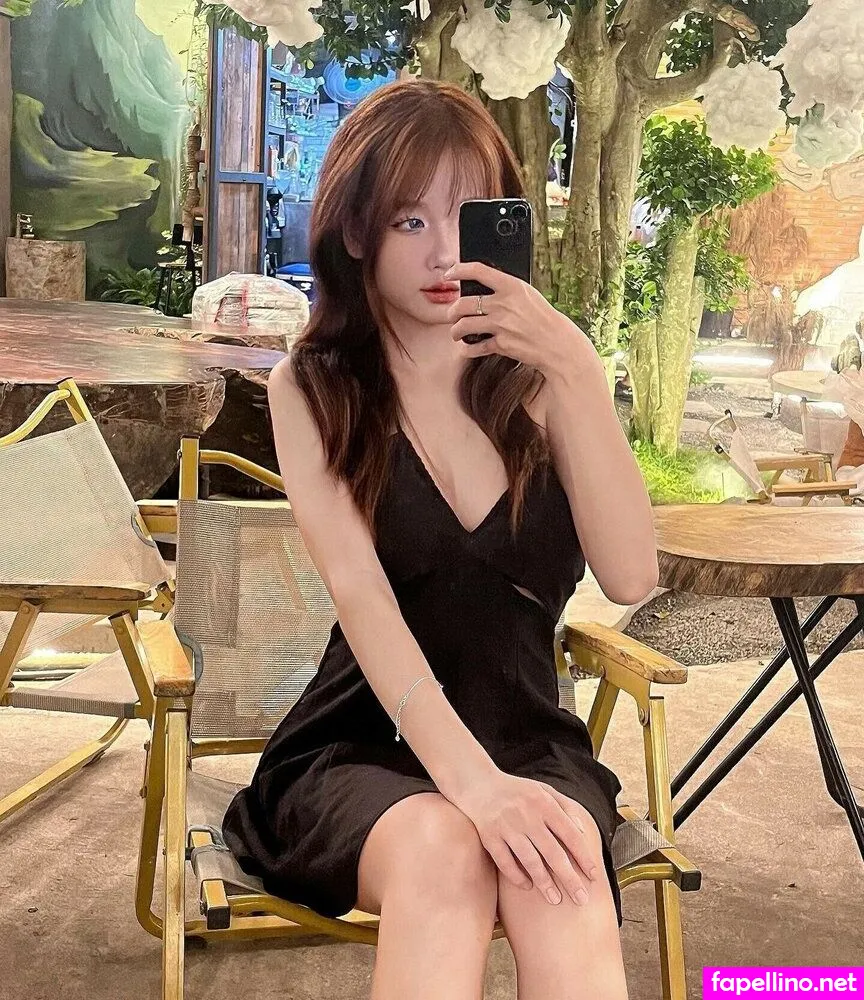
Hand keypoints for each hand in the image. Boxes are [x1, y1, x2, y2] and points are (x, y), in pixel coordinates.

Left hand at [443, 261, 593, 377]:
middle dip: (452, 311)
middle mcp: (503, 304)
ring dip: (455, 330)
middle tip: (452, 314)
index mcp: (511, 286)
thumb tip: (480, 288)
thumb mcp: (527, 294)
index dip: (459, 270)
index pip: (478, 271)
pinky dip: (467, 349)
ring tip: (456, 332)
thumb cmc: (542, 317)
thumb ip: (505, 290)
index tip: (450, 274)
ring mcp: (501, 325)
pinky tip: (466, 348)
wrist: (557, 343)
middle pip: (463, 304)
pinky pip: (475, 347)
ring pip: (464, 326)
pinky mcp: (501, 345)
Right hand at [451, 767, 598, 905]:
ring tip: (556, 899)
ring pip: (529, 860)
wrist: (479, 783)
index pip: (570, 834)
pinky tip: (528, 886)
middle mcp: (527, 815)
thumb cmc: (517, 790)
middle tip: (582, 899)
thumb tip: (583, 832)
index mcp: (544, 803)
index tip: (593, 876)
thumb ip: (565, 807)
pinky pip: (505, 862)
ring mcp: (507, 826)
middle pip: (553, 852)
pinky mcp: (489, 836)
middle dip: (569, 878)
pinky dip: (517, 876)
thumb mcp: (544, 790)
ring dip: (545, 883)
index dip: (583, 857)